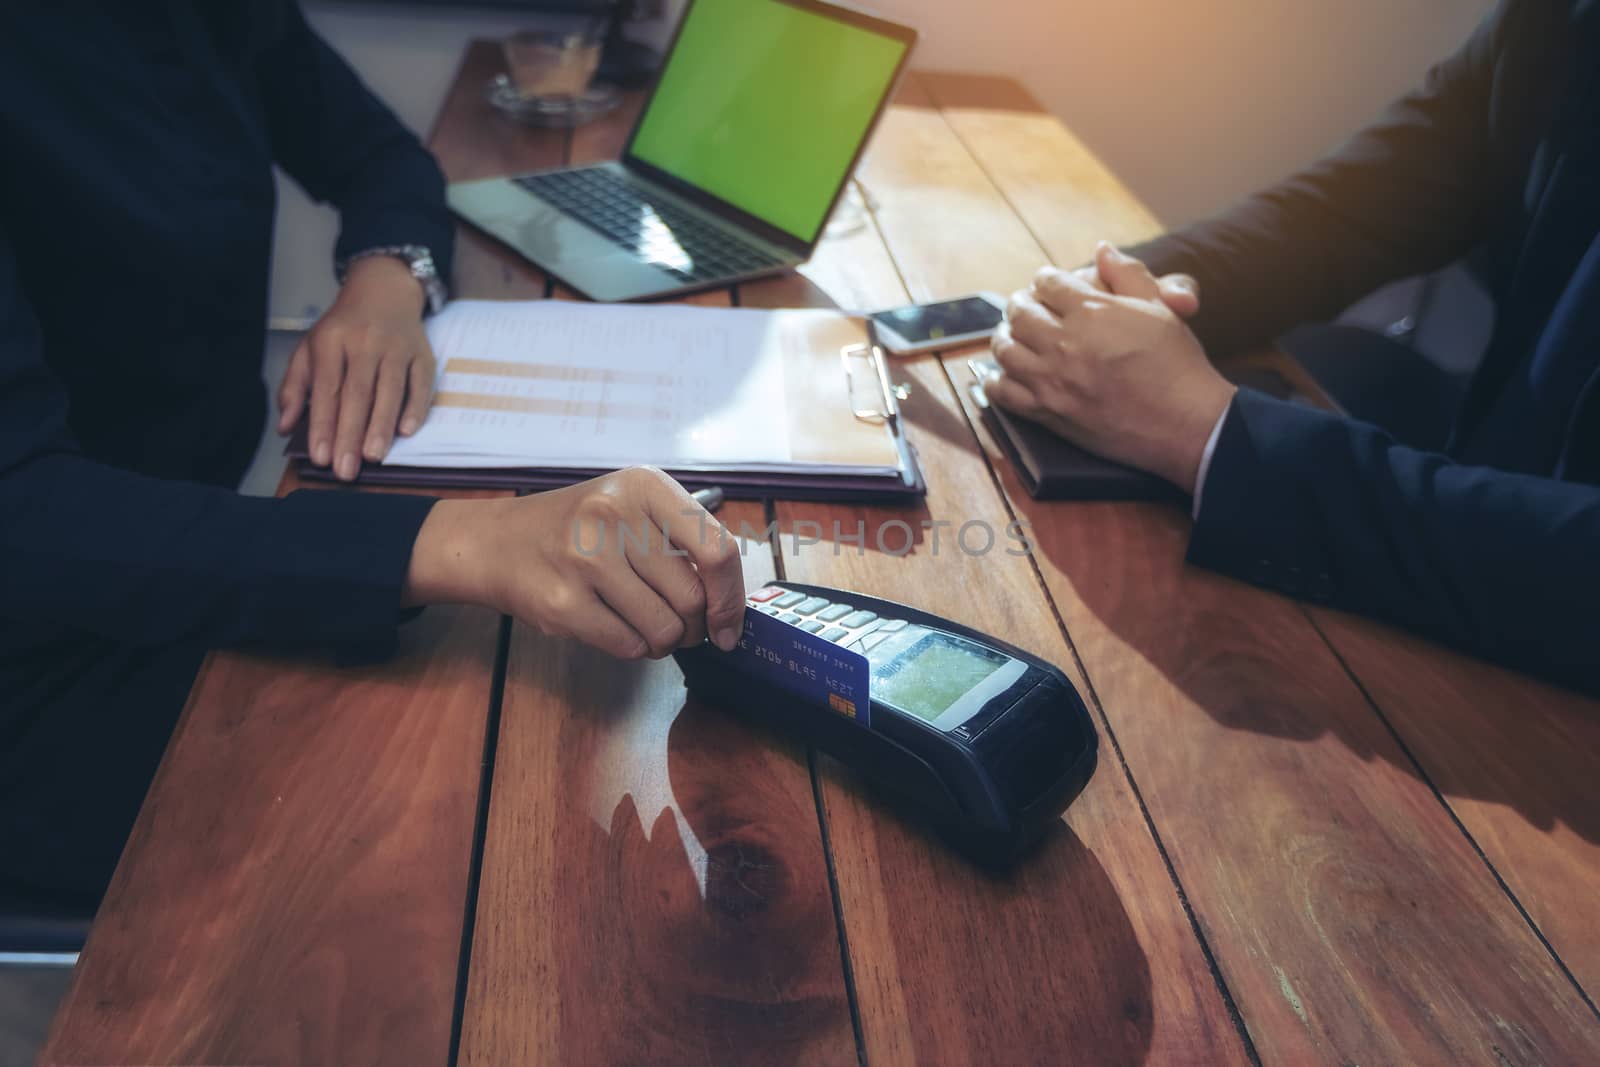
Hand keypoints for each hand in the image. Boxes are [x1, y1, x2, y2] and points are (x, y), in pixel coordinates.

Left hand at [278, 256, 434, 481]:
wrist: (383, 290)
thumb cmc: (343, 328)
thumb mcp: (310, 348)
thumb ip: (295, 387)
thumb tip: (285, 426)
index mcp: (331, 340)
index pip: (327, 388)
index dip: (323, 425)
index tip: (320, 457)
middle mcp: (365, 341)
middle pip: (357, 393)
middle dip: (350, 434)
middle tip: (345, 469)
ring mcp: (397, 347)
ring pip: (390, 390)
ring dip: (381, 426)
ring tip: (373, 457)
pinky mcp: (422, 353)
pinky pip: (421, 383)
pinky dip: (415, 407)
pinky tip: (406, 431)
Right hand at [404, 466, 746, 659]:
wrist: (498, 542)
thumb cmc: (580, 529)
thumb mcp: (633, 507)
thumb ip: (685, 540)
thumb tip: (732, 605)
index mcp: (644, 486)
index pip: (716, 549)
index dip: (731, 598)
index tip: (729, 626)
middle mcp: (614, 516)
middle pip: (693, 598)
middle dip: (694, 626)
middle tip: (680, 625)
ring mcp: (585, 559)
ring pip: (664, 628)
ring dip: (664, 641)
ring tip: (646, 626)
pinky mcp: (562, 603)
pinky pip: (629, 645)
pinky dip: (634, 648)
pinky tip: (618, 628)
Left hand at [985, 242, 1235, 491]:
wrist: (1185, 423)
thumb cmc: (1177, 364)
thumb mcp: (1159, 308)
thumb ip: (1128, 274)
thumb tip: (1102, 249)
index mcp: (1091, 312)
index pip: (1048, 283)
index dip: (1045, 279)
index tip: (1047, 282)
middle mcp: (1064, 343)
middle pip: (1020, 313)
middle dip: (1020, 304)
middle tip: (1023, 305)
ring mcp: (1052, 380)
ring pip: (1005, 350)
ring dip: (1005, 337)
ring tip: (1011, 334)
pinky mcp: (1048, 413)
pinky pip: (1004, 394)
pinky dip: (995, 381)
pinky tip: (999, 374)